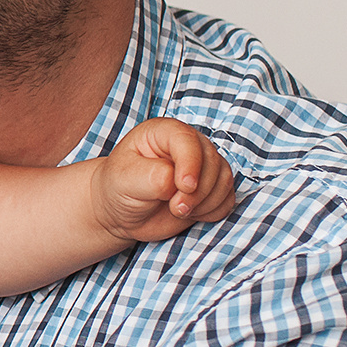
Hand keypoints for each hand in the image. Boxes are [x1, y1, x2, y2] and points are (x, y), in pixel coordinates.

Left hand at [92, 117, 238, 242]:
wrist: (121, 211)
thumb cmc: (118, 188)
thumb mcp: (124, 179)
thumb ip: (153, 177)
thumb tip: (178, 183)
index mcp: (164, 132)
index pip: (187, 140)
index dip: (191, 164)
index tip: (183, 187)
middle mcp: (188, 145)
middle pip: (212, 162)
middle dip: (197, 191)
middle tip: (175, 208)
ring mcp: (202, 166)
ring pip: (224, 180)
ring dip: (206, 203)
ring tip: (178, 210)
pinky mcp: (211, 188)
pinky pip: (227, 199)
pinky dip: (214, 211)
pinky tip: (192, 214)